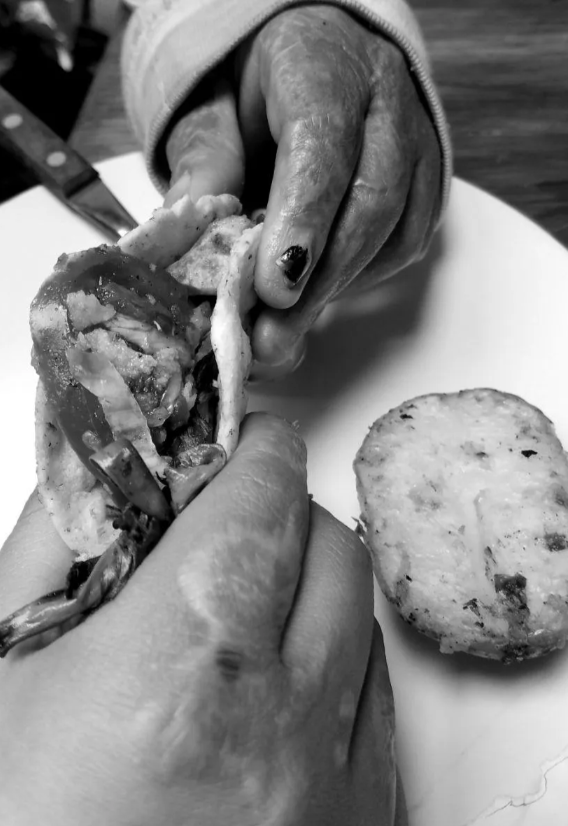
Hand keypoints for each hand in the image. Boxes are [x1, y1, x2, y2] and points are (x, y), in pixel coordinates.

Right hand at [0, 414, 404, 825]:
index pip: (260, 496)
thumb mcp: (2, 668)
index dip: (251, 448)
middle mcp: (279, 726)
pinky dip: (335, 666)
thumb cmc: (16, 817)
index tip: (241, 438)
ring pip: (361, 619)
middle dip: (280, 512)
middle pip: (328, 545)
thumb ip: (55, 542)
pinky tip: (273, 687)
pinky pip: (377, 704)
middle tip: (230, 523)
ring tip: (244, 612)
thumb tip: (101, 461)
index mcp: (180, 666)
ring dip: (310, 588)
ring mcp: (332, 788)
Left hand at [165, 4, 441, 374]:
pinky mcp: (428, 179)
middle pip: (371, 199)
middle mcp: (384, 99)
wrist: (317, 53)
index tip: (273, 288)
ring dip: (340, 289)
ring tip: (286, 332)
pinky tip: (322, 293)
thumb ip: (203, 163)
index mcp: (322, 65)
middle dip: (320, 279)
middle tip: (272, 337)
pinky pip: (409, 241)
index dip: (301, 221)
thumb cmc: (256, 84)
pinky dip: (365, 278)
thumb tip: (181, 237)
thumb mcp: (210, 107)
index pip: (322, 146)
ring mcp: (417, 140)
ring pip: (398, 228)